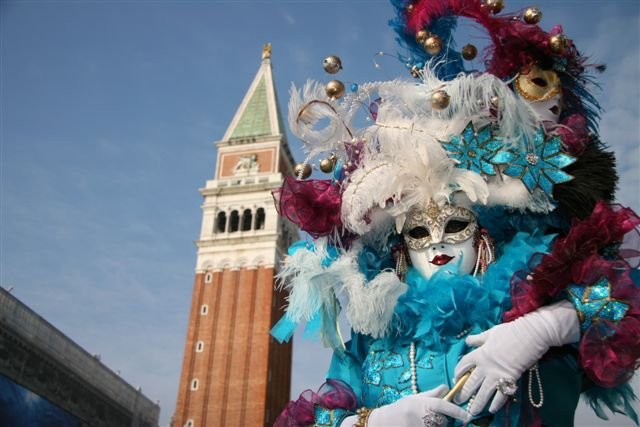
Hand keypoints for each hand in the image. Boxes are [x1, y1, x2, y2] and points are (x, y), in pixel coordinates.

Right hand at [340, 385, 469, 426]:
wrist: (384, 422)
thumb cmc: (400, 408)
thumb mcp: (415, 397)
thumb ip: (432, 394)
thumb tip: (447, 388)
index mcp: (422, 404)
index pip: (443, 406)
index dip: (457, 411)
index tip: (467, 415)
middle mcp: (422, 417)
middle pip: (444, 420)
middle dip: (444, 420)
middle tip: (434, 417)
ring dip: (438, 425)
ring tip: (425, 421)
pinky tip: (425, 424)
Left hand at [453, 301, 579, 414]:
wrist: (529, 336)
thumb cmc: (510, 332)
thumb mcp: (490, 333)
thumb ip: (478, 339)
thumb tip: (467, 340)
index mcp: (479, 354)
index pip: (463, 364)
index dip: (458, 372)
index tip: (455, 378)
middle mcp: (485, 366)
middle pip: (471, 383)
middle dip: (464, 393)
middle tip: (458, 400)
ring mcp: (497, 375)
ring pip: (483, 393)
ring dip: (477, 403)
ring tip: (472, 411)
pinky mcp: (510, 380)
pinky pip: (501, 395)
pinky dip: (496, 403)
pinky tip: (492, 409)